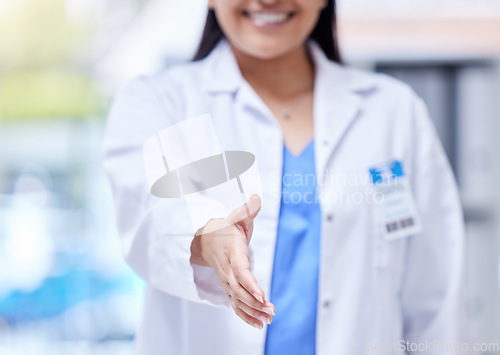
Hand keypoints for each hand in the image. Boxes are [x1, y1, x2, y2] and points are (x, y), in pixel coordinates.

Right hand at [192, 195, 274, 328]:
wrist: (207, 241)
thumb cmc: (226, 229)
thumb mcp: (237, 217)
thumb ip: (247, 210)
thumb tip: (256, 198)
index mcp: (232, 252)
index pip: (240, 270)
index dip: (250, 284)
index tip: (262, 295)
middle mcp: (227, 269)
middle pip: (239, 290)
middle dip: (255, 303)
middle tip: (271, 311)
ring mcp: (226, 281)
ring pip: (237, 300)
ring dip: (252, 312)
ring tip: (268, 320)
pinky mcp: (228, 288)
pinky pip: (235, 305)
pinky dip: (245, 316)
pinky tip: (259, 324)